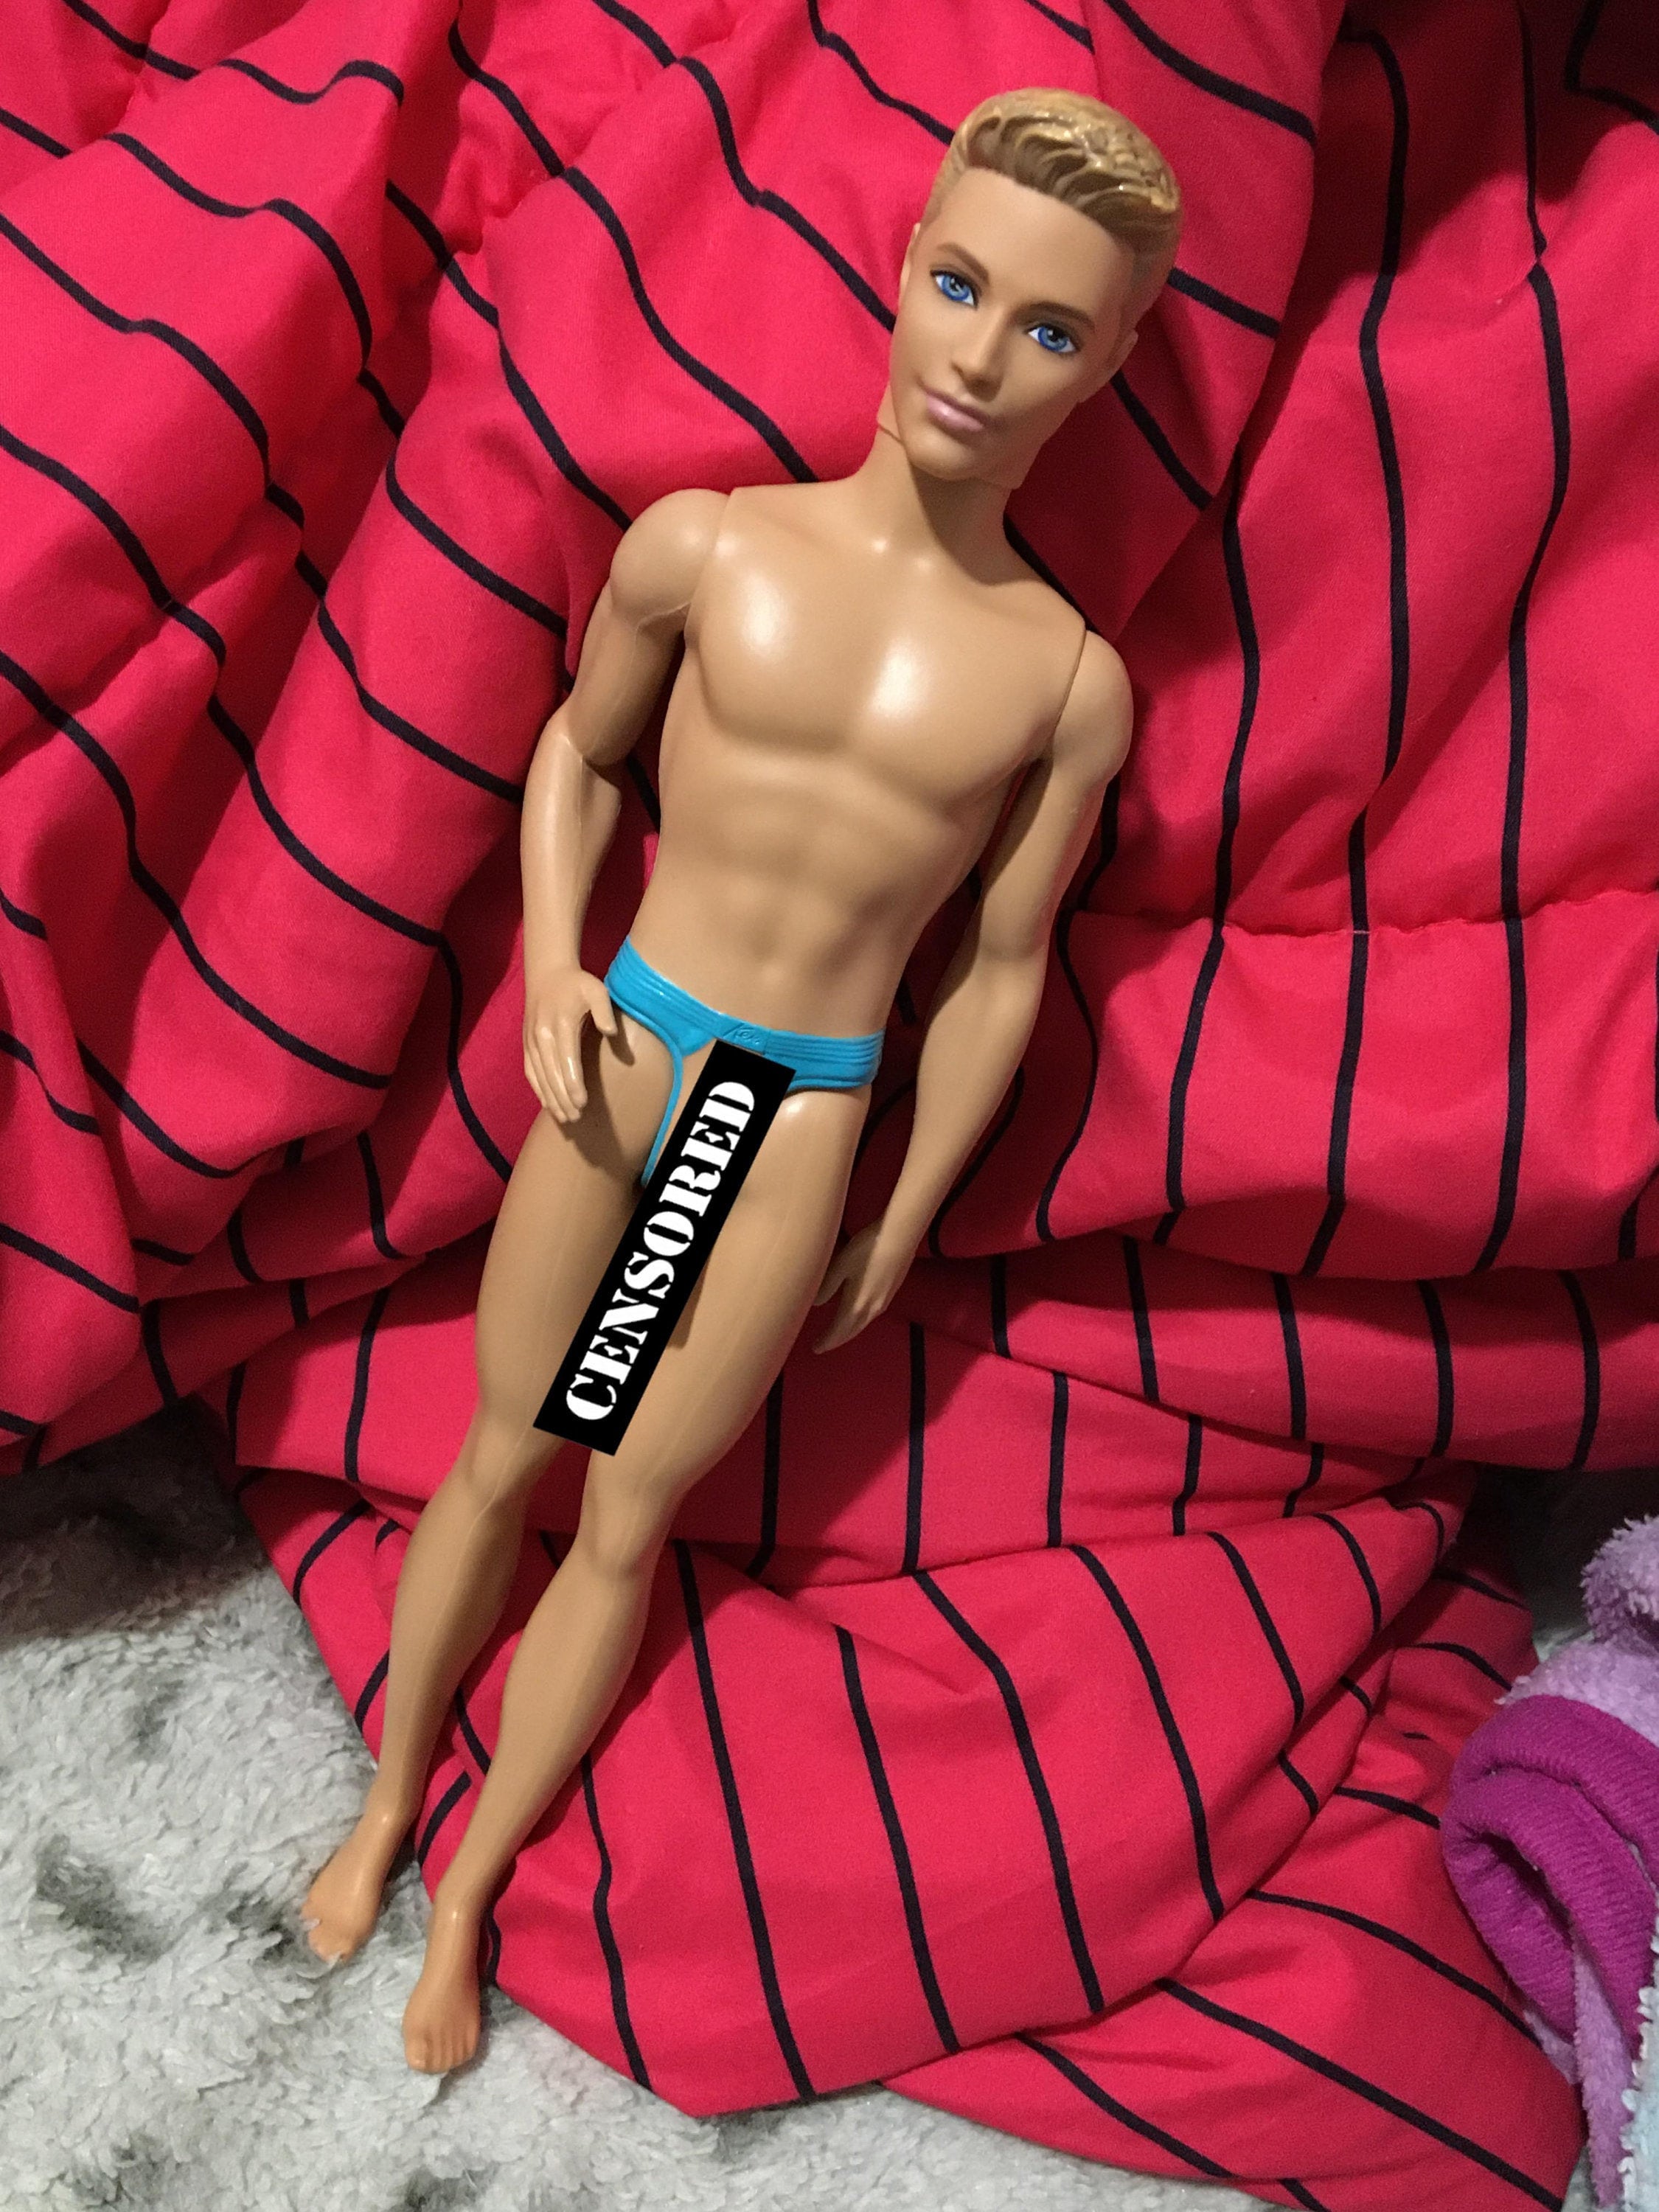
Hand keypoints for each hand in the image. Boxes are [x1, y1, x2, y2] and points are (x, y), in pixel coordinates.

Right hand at [523, 967, 615, 1121]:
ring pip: (539, 1076)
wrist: (547, 972)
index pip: (567, 1061)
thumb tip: (611, 1032)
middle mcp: (542, 1034)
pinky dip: (538, 1089)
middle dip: (563, 1098)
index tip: (583, 1103)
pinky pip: (530, 1070)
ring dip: (551, 1098)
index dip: (574, 1084)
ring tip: (564, 1118)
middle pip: (552, 1073)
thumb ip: (604, 1011)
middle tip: (576, 1118)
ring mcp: (531, 1040)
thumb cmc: (576, 983)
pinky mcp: (526, 1043)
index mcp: (561, 1024)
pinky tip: (547, 1104)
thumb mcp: (596, 989)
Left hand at [811, 1222, 915, 1352]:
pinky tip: (858, 1314)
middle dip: (837, 1340)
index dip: (826, 1341)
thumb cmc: (867, 1249)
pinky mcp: (891, 1292)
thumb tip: (815, 1304)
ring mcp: (884, 1301)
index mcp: (856, 1305)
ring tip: (838, 1333)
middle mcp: (871, 1309)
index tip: (816, 1348)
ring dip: (849, 1332)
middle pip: (852, 1332)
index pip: (838, 1331)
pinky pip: (872, 1315)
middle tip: (824, 1345)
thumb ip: (827, 1286)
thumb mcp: (841, 1265)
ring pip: (863, 1324)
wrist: (900, 1238)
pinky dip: (860, 1322)